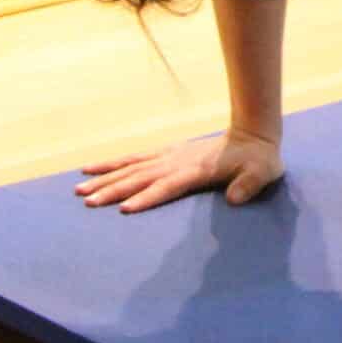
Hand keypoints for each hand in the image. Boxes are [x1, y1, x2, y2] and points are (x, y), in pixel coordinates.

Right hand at [75, 128, 281, 212]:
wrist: (253, 134)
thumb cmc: (259, 160)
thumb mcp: (262, 173)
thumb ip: (248, 185)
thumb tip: (234, 199)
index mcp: (196, 170)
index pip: (167, 186)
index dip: (147, 197)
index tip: (125, 208)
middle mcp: (176, 162)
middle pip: (139, 177)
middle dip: (113, 190)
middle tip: (87, 201)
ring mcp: (168, 156)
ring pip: (130, 168)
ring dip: (105, 178)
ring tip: (79, 188)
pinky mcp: (165, 154)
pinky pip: (133, 159)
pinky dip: (112, 163)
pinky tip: (92, 168)